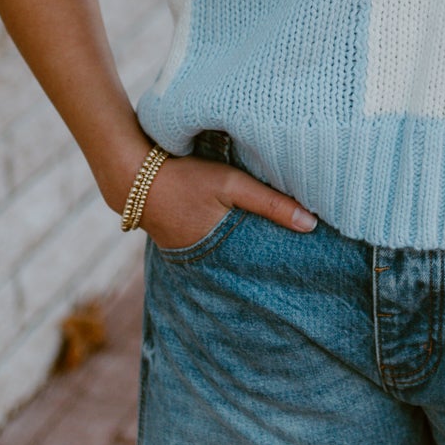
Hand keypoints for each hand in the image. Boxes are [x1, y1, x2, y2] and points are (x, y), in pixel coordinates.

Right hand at [137, 154, 317, 250]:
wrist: (132, 176)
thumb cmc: (185, 177)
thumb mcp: (231, 184)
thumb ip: (270, 203)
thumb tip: (311, 224)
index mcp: (220, 253)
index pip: (259, 268)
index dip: (280, 264)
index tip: (307, 263)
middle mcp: (204, 262)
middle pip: (244, 264)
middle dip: (265, 261)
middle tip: (298, 258)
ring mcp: (189, 255)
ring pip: (227, 255)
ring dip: (244, 250)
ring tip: (272, 245)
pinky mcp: (180, 243)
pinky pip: (210, 246)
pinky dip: (224, 241)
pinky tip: (237, 232)